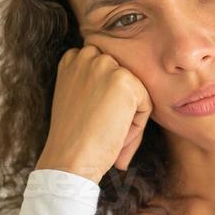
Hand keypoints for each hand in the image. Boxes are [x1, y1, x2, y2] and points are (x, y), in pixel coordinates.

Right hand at [36, 42, 152, 180]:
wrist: (69, 159)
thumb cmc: (73, 138)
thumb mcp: (76, 99)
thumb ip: (95, 82)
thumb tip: (124, 78)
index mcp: (73, 58)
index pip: (108, 71)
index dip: (107, 99)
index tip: (95, 121)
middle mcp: (87, 55)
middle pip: (124, 80)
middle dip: (120, 106)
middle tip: (104, 131)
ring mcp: (105, 65)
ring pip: (135, 91)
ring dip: (130, 116)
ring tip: (109, 135)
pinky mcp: (123, 80)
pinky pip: (146, 103)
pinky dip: (137, 126)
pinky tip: (116, 136)